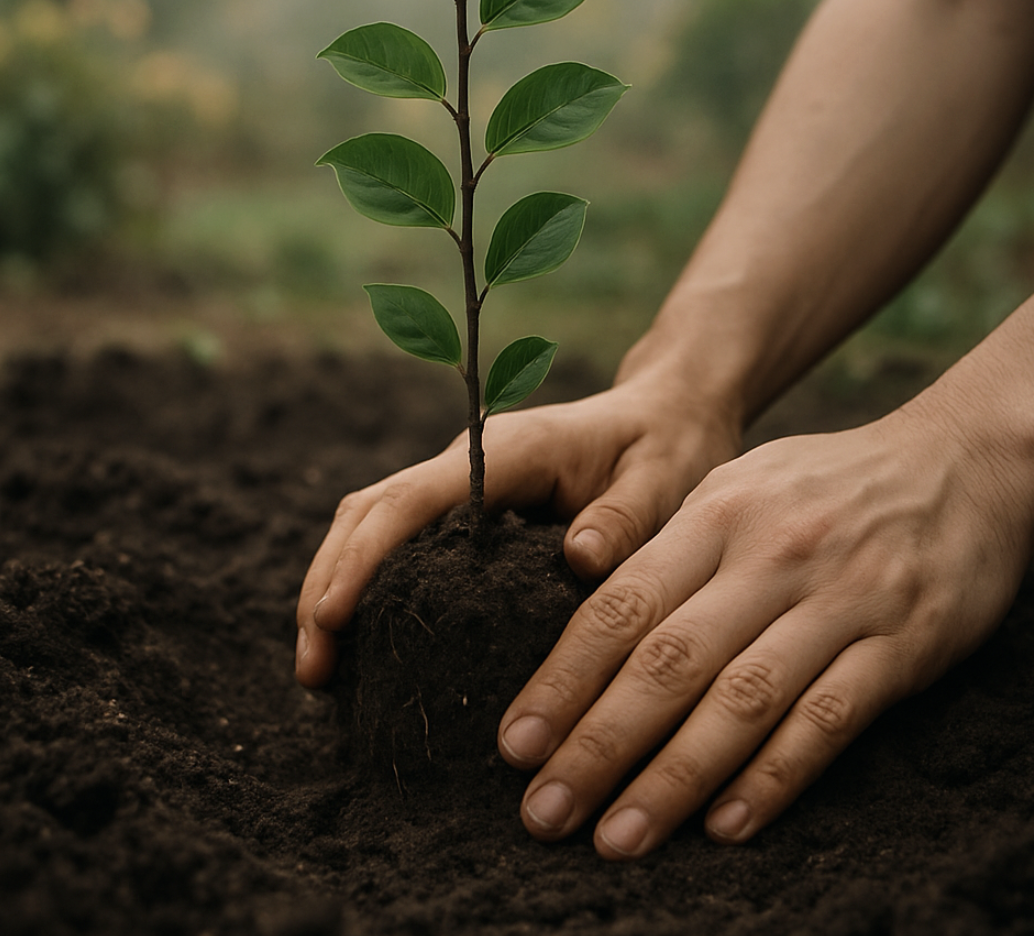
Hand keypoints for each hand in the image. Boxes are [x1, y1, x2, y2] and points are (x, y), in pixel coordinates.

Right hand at [295, 369, 741, 686]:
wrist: (667, 413)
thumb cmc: (667, 446)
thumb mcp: (663, 479)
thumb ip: (626, 517)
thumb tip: (577, 559)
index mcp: (507, 450)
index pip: (412, 498)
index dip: (364, 556)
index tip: (330, 617)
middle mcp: (468, 462)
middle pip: (369, 512)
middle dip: (328, 583)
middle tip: (313, 671)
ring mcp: (460, 486)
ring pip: (370, 526)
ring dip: (334, 588)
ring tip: (320, 673)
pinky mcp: (463, 512)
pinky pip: (396, 543)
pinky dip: (364, 588)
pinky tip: (361, 647)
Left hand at [496, 398, 1033, 858]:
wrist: (963, 461)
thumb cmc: (830, 484)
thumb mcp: (742, 484)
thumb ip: (676, 548)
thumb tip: (591, 622)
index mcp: (718, 513)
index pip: (622, 605)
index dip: (564, 679)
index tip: (516, 745)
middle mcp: (770, 555)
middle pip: (668, 661)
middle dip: (597, 743)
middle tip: (542, 811)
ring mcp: (839, 599)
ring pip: (741, 700)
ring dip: (673, 777)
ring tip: (617, 837)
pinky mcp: (902, 642)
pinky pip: (829, 719)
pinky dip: (774, 776)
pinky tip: (727, 826)